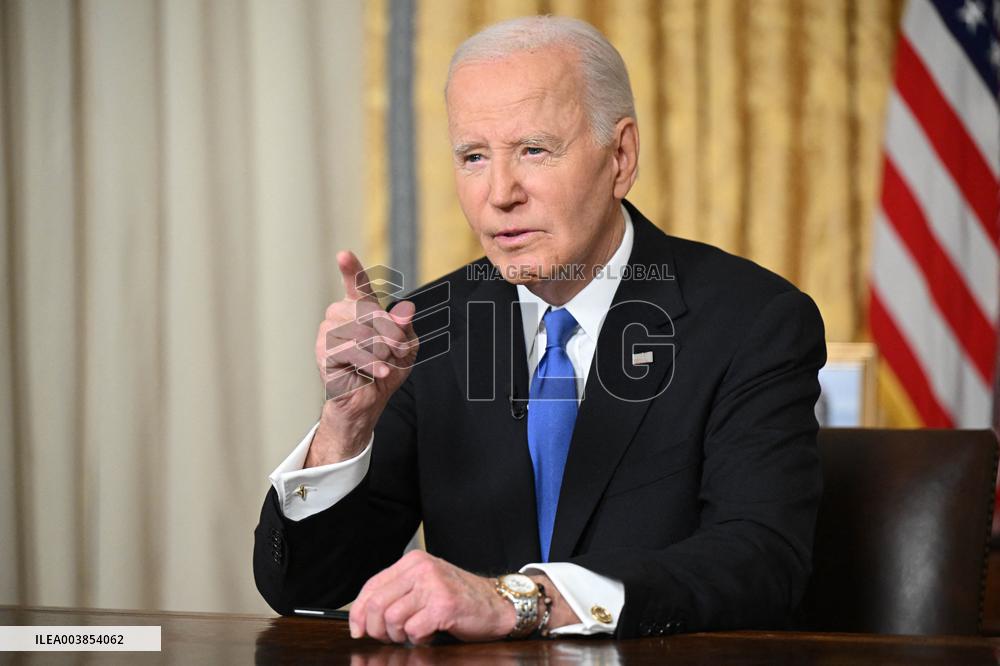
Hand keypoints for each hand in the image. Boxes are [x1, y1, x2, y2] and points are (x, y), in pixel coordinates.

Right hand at [307, 251, 418, 465]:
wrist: (368, 400)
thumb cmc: (385, 368)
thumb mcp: (406, 346)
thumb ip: (406, 327)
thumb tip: (406, 311)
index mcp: (360, 309)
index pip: (356, 285)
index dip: (351, 270)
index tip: (343, 255)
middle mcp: (340, 315)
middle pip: (368, 310)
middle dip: (390, 331)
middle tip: (398, 350)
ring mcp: (328, 332)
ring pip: (360, 330)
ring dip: (381, 349)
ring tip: (385, 363)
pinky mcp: (323, 352)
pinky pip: (350, 350)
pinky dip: (370, 362)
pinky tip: (379, 371)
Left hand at [349, 551, 514, 644]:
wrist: (496, 603)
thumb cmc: (458, 598)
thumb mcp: (424, 586)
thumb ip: (396, 594)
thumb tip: (362, 618)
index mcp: (412, 561)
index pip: (372, 586)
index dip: (358, 612)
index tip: (357, 629)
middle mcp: (421, 568)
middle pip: (377, 604)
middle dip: (377, 629)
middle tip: (389, 637)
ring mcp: (433, 585)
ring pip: (392, 619)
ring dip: (399, 635)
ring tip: (414, 633)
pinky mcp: (443, 605)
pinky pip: (413, 630)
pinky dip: (418, 638)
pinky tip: (430, 632)